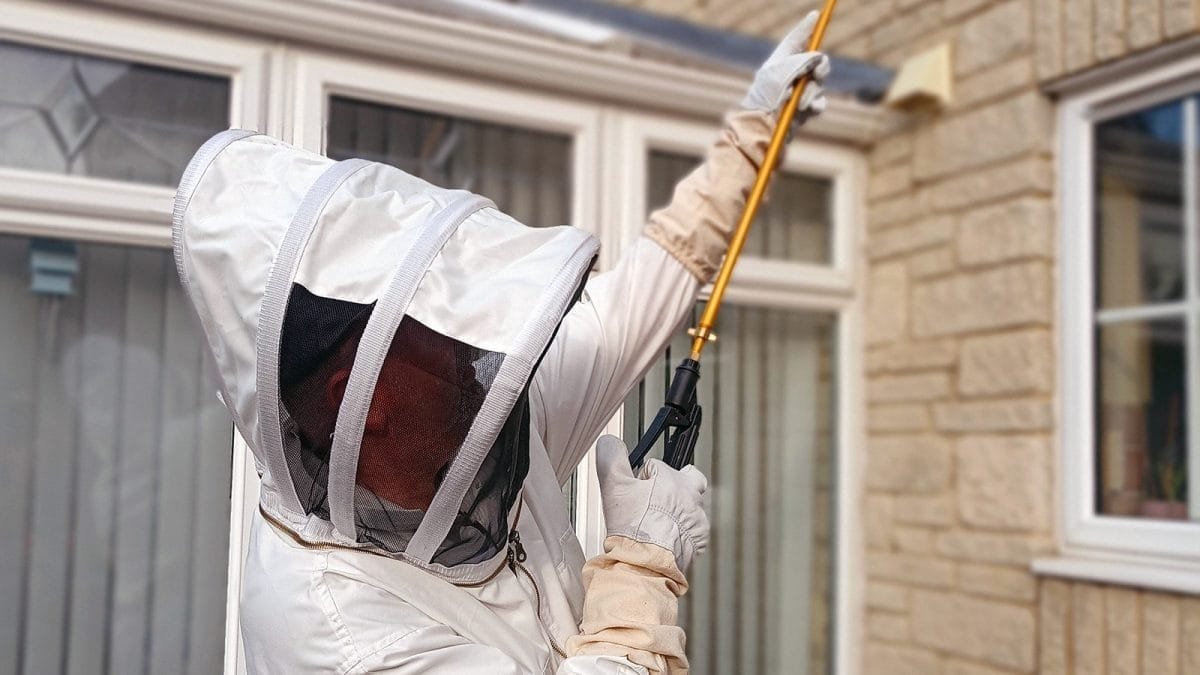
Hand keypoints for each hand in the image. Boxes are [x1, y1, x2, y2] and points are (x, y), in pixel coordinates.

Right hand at [593, 435, 709, 570]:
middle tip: (654, 499)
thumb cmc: (634, 526)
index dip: (641, 476)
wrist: (647, 564)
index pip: (656, 466)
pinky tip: (663, 540)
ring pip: (691, 507)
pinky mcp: (698, 542)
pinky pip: (693, 532)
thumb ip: (611, 458)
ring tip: (655, 524)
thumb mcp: (614, 485)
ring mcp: (697, 520)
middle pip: (687, 480)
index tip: (634, 488)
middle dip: (672, 485)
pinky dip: (680, 534)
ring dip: (677, 512)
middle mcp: (690, 496)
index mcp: (672, 478)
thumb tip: (610, 443)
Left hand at [740, 10, 830, 120]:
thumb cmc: (766, 99)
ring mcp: (797, 92)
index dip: (807, 28)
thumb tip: (819, 59)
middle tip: (817, 72)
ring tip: (798, 103)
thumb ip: (802, 60)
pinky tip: (806, 111)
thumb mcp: (781, 72)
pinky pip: (820, 102)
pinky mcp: (803, 109)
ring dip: (811, 92)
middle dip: (820, 66)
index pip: (796, 40)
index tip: (816, 16)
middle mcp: (789, 75)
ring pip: (820, 83)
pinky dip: (816, 105)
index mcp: (779, 62)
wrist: (761, 130)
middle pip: (816, 61)